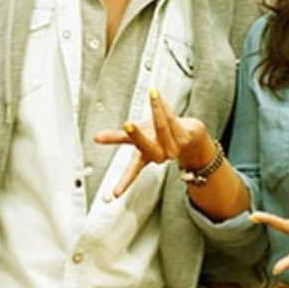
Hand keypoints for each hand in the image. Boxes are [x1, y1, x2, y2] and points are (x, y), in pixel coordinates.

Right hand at [94, 88, 212, 196]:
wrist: (192, 138)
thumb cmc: (163, 136)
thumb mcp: (137, 137)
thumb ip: (117, 138)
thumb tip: (96, 138)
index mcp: (146, 156)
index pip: (133, 170)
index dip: (124, 181)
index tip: (115, 192)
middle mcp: (160, 154)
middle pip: (148, 146)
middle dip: (137, 135)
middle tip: (127, 125)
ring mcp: (174, 146)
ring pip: (162, 126)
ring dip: (156, 109)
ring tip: (152, 95)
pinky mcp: (185, 136)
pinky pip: (173, 119)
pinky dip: (165, 106)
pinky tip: (158, 97)